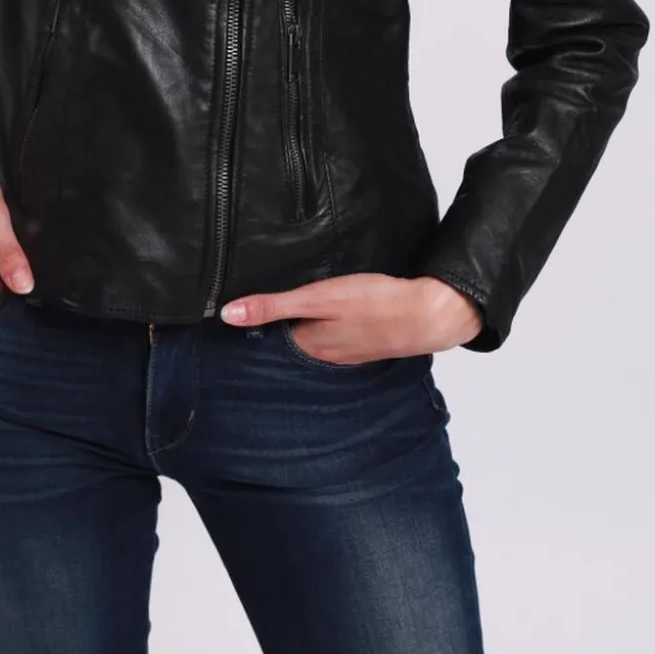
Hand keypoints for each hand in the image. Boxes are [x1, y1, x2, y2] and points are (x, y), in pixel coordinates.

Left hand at [218, 272, 485, 362]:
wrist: (428, 314)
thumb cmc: (374, 302)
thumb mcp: (318, 298)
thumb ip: (273, 306)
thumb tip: (227, 315)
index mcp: (309, 346)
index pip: (267, 342)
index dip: (249, 329)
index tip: (226, 320)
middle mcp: (324, 355)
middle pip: (288, 344)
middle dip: (271, 332)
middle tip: (248, 316)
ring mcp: (346, 352)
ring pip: (310, 343)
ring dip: (297, 330)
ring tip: (278, 315)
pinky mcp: (363, 344)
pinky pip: (333, 339)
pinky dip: (322, 329)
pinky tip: (323, 317)